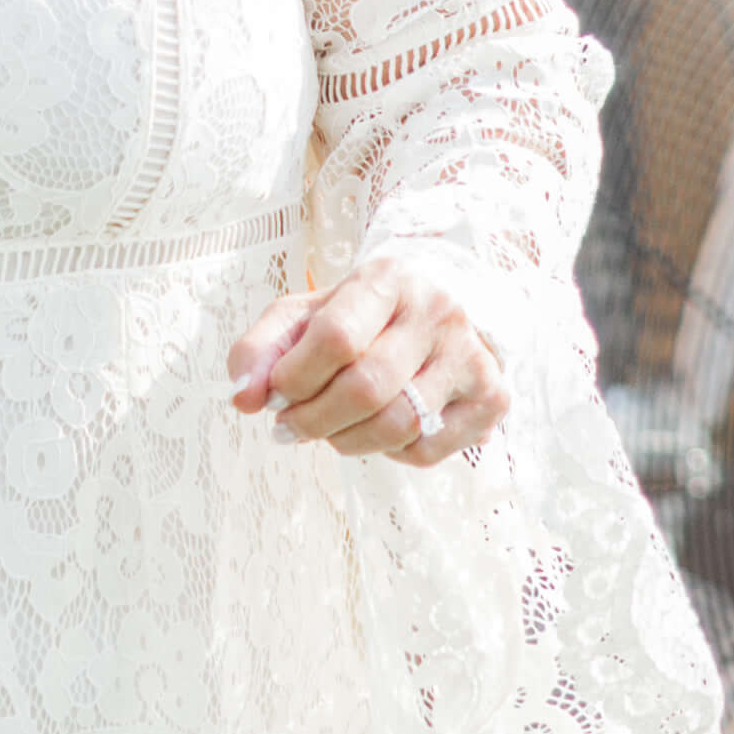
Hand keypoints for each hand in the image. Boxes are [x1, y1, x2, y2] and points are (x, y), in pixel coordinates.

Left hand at [230, 264, 505, 468]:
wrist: (441, 311)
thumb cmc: (360, 317)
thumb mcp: (305, 315)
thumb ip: (262, 349)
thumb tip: (242, 397)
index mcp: (387, 279)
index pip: (337, 337)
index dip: (296, 377)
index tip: (275, 394)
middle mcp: (438, 313)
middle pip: (366, 389)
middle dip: (313, 419)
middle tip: (288, 427)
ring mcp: (471, 357)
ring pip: (398, 426)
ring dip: (345, 441)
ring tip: (326, 430)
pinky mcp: (491, 399)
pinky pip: (426, 450)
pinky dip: (386, 454)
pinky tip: (374, 432)